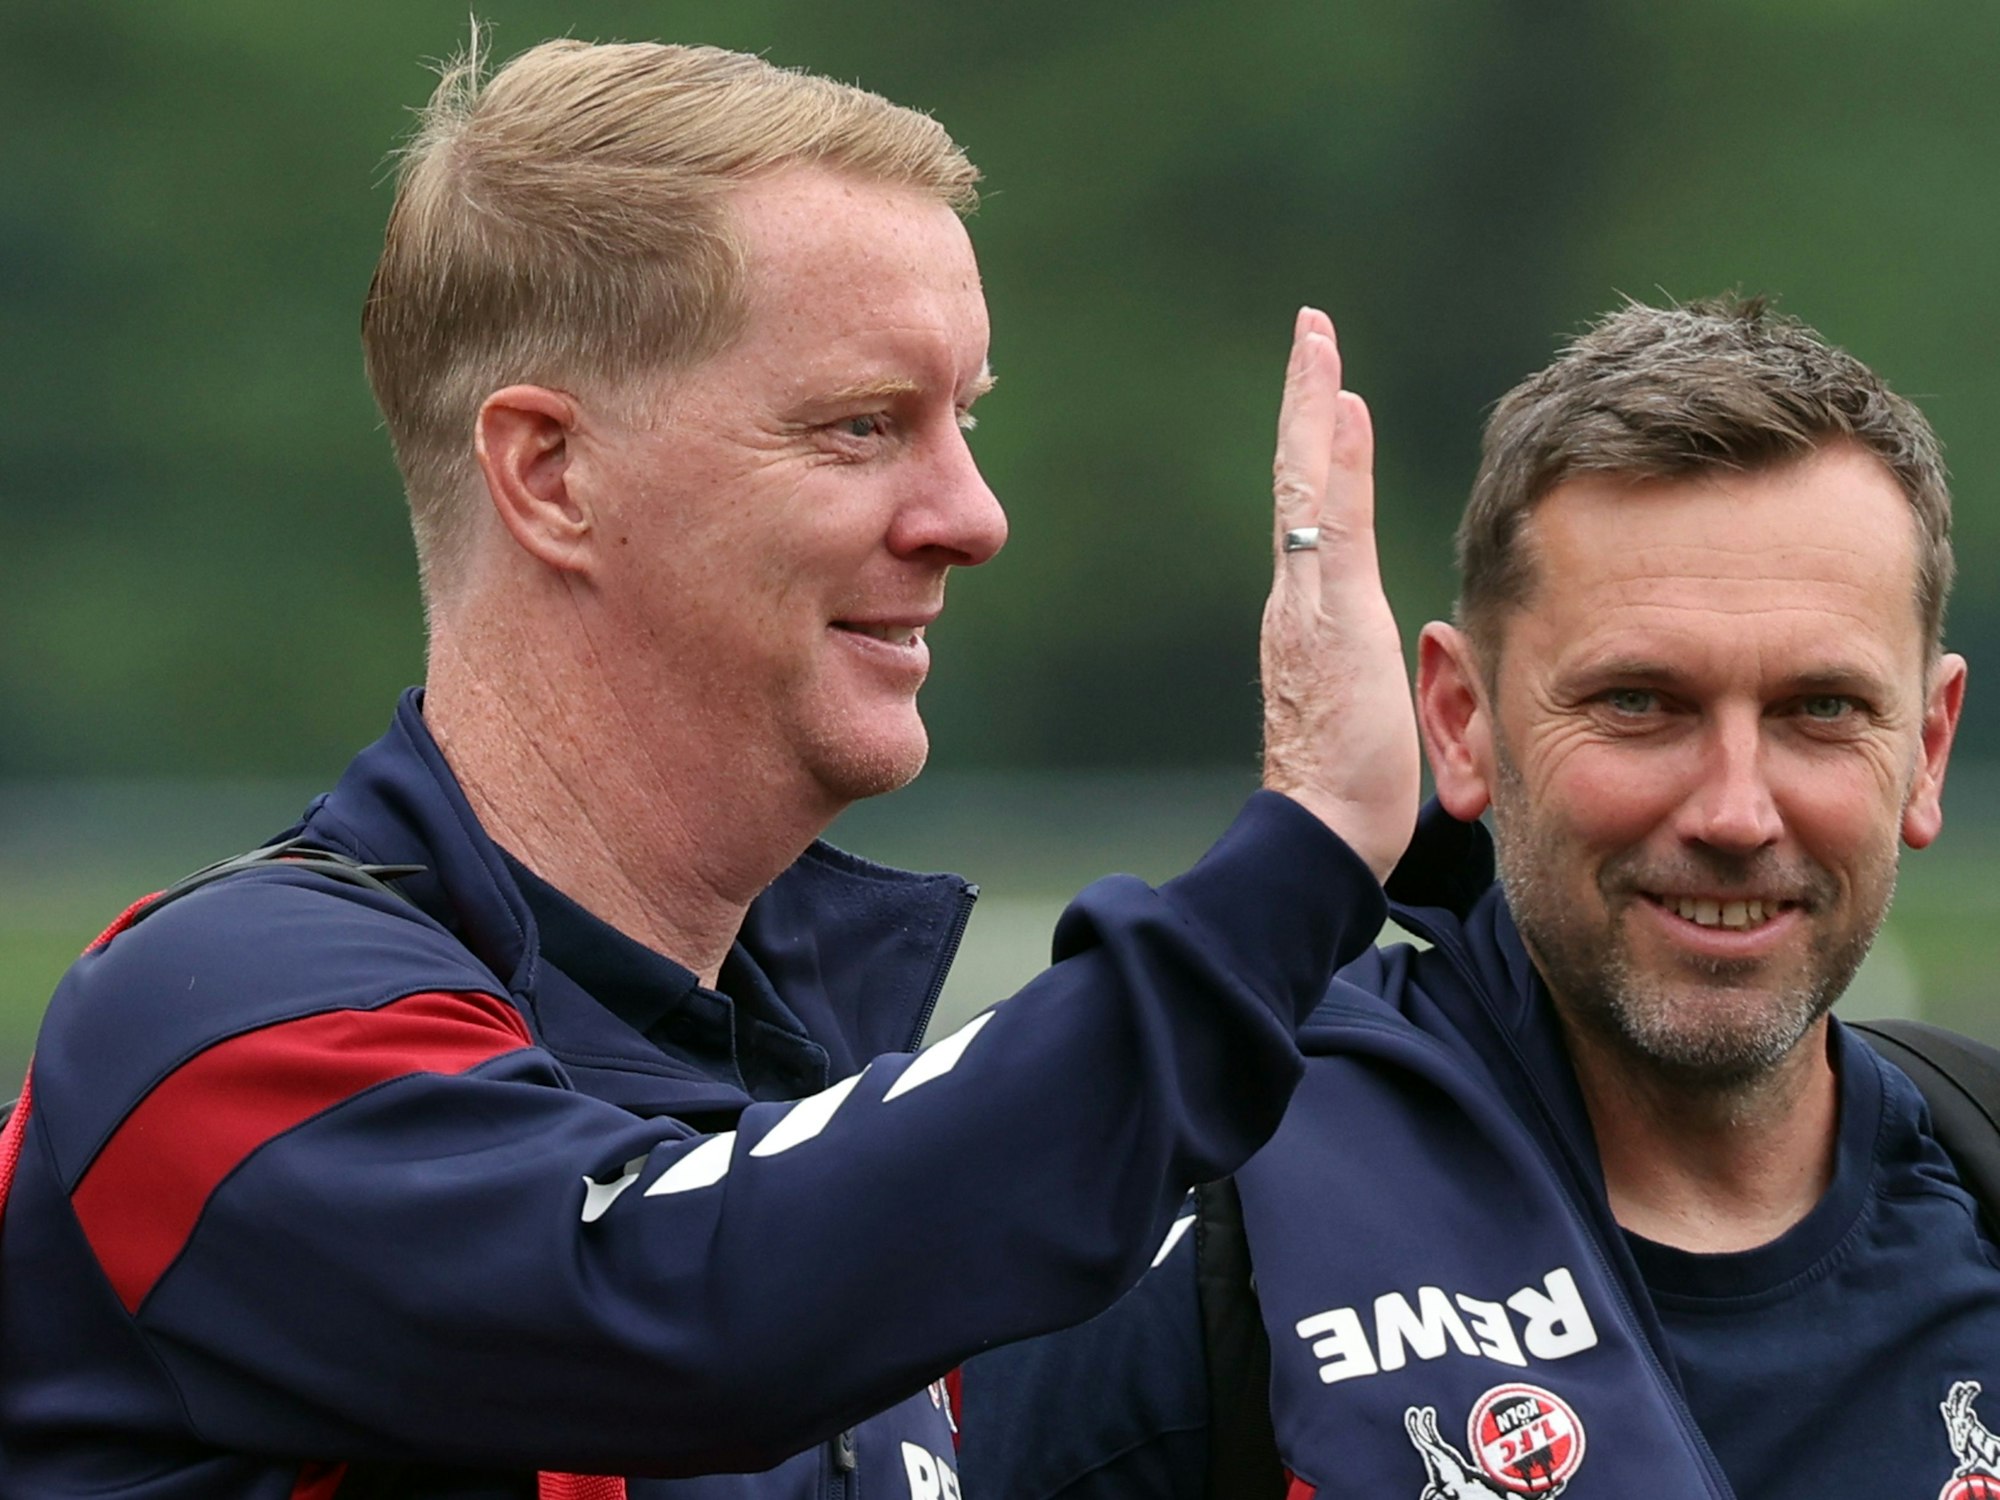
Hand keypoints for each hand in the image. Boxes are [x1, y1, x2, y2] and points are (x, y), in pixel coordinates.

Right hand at [1258, 307, 1419, 882]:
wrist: (1320, 831)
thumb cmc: (1347, 789)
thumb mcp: (1362, 706)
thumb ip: (1363, 663)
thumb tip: (1375, 643)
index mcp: (1306, 615)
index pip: (1310, 512)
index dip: (1317, 446)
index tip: (1329, 386)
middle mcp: (1294, 596)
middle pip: (1295, 478)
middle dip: (1302, 400)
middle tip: (1311, 330)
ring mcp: (1306, 602)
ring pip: (1304, 483)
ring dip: (1310, 405)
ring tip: (1317, 339)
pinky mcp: (1330, 615)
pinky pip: (1331, 519)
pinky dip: (1333, 457)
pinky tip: (1343, 403)